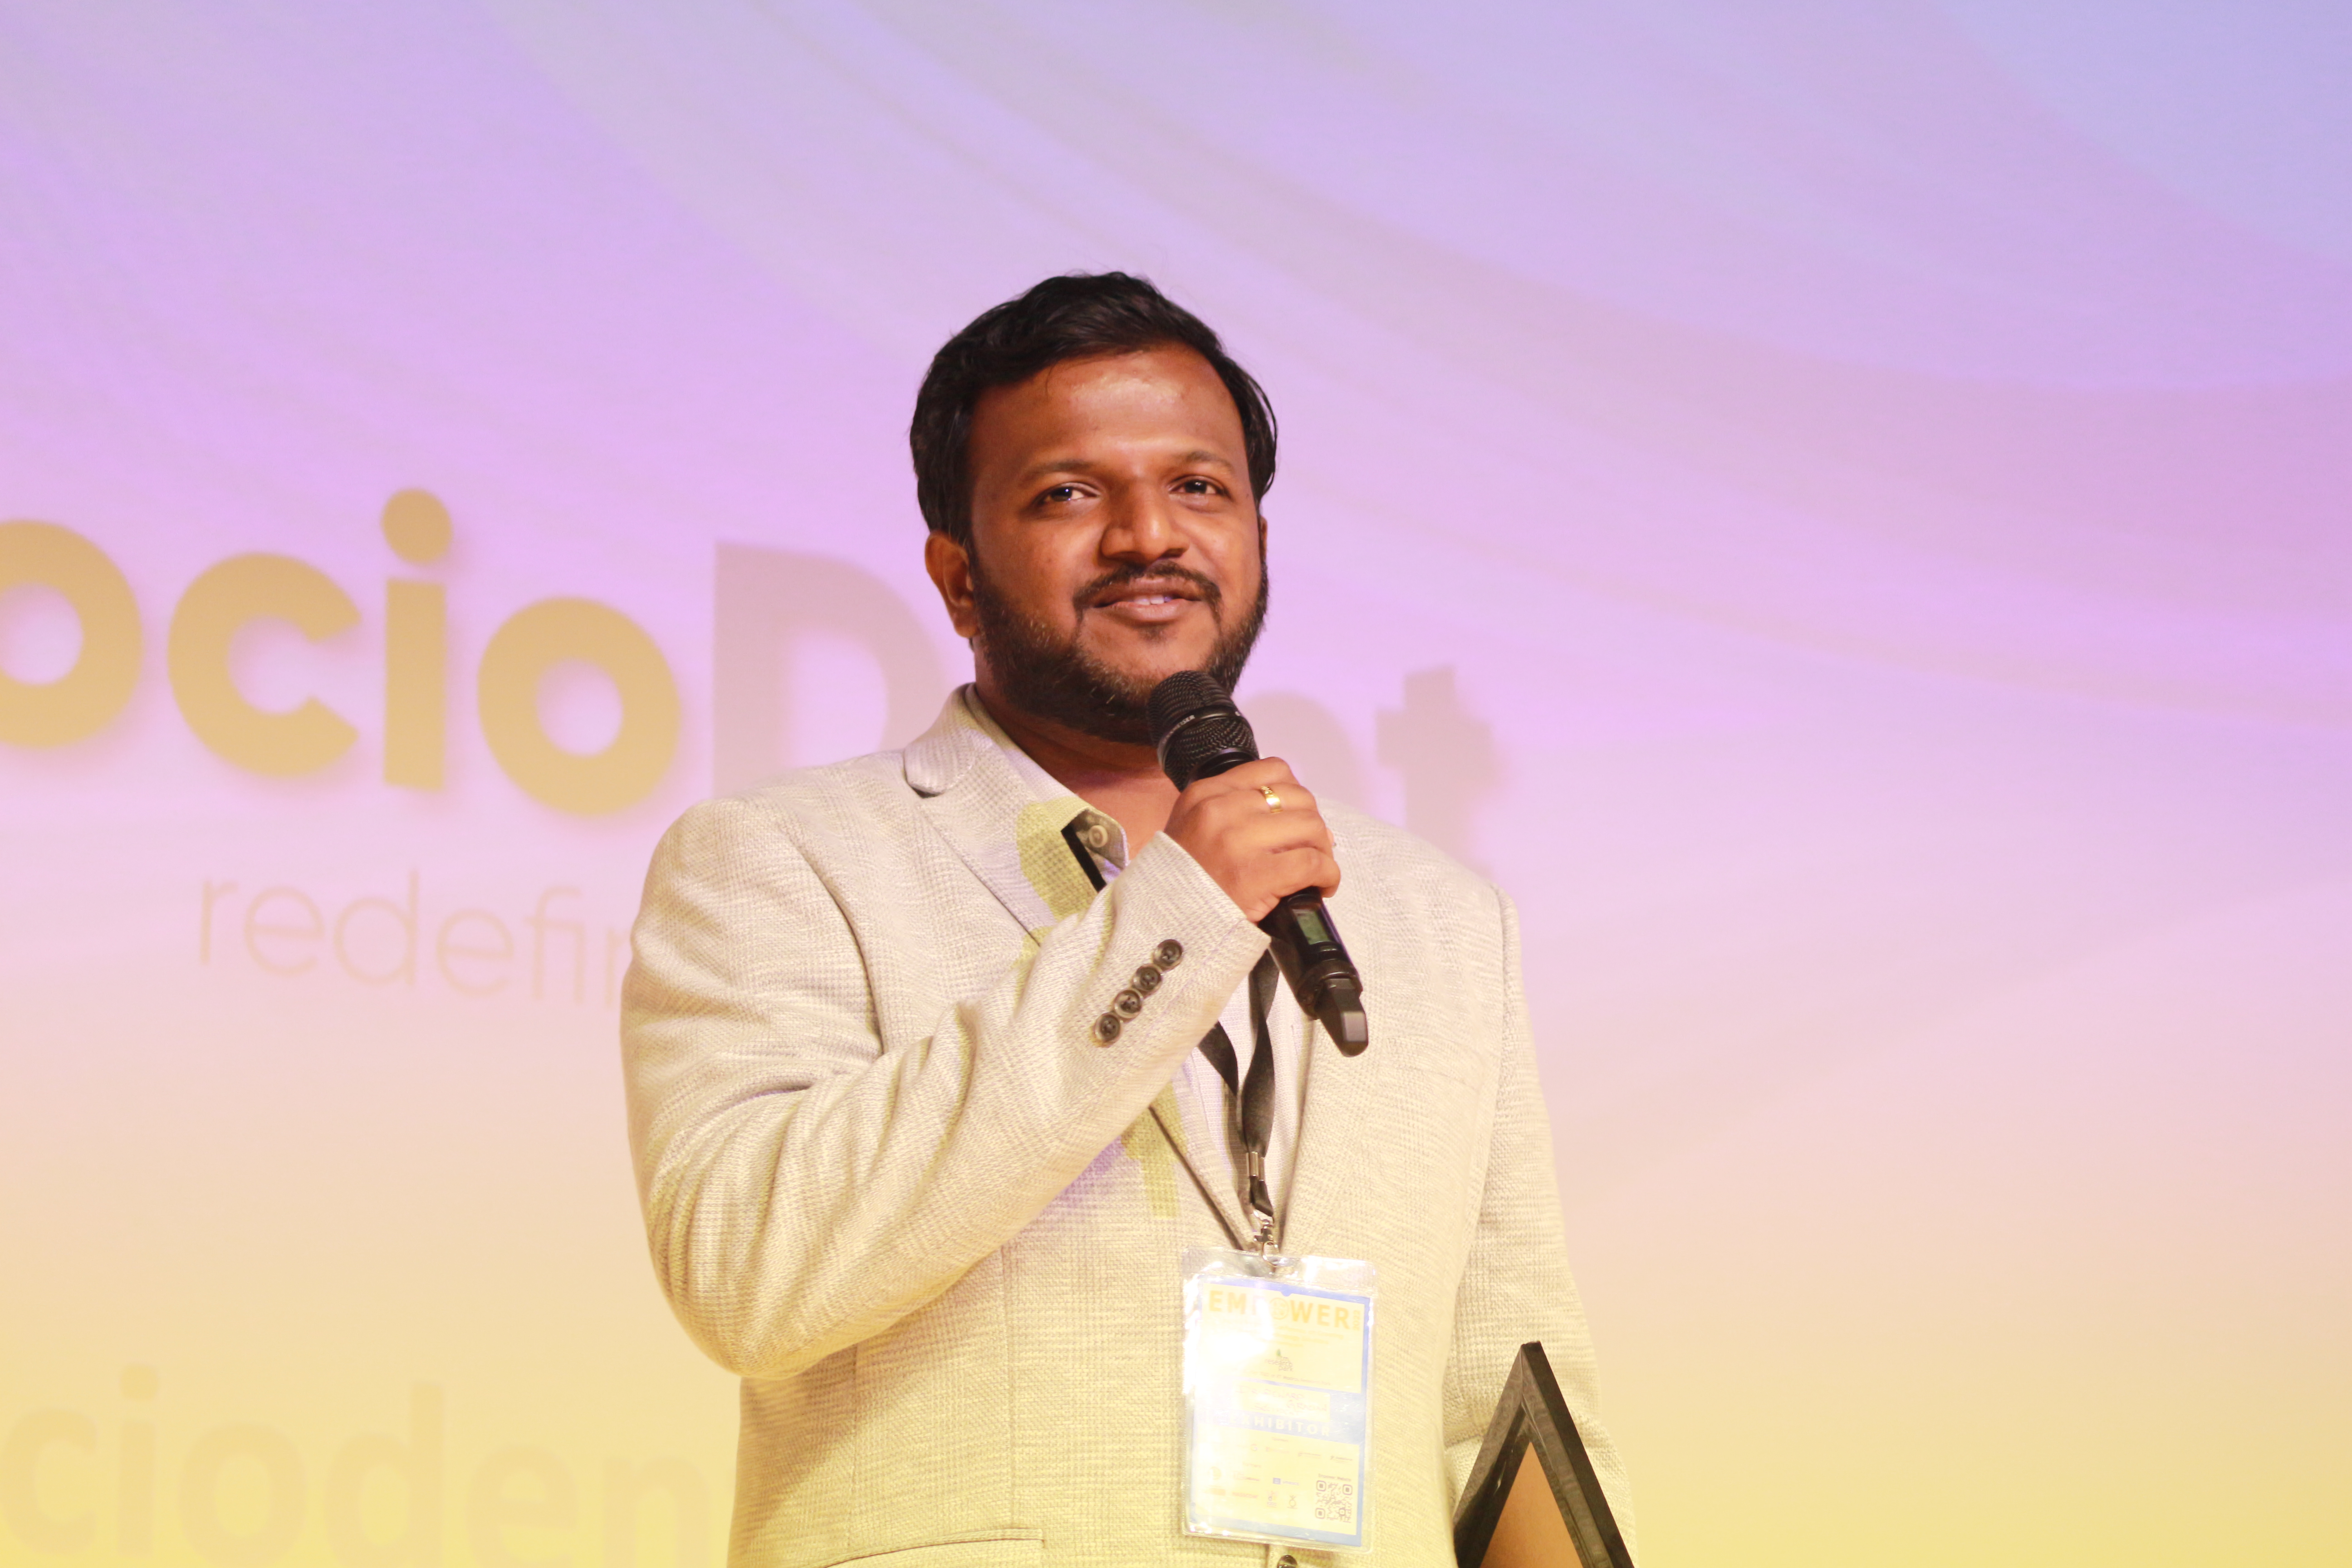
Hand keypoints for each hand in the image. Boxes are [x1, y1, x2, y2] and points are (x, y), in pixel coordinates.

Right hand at [1162, 758, 1339, 922]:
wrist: (1163, 923)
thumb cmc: (1185, 879)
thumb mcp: (1194, 827)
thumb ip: (1234, 811)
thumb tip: (1301, 816)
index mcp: (1206, 794)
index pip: (1273, 770)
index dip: (1295, 795)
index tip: (1294, 818)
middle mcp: (1221, 810)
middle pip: (1298, 798)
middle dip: (1312, 824)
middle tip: (1310, 849)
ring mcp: (1237, 841)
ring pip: (1311, 826)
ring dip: (1323, 849)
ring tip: (1315, 870)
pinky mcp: (1255, 875)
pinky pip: (1313, 863)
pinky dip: (1327, 875)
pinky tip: (1321, 886)